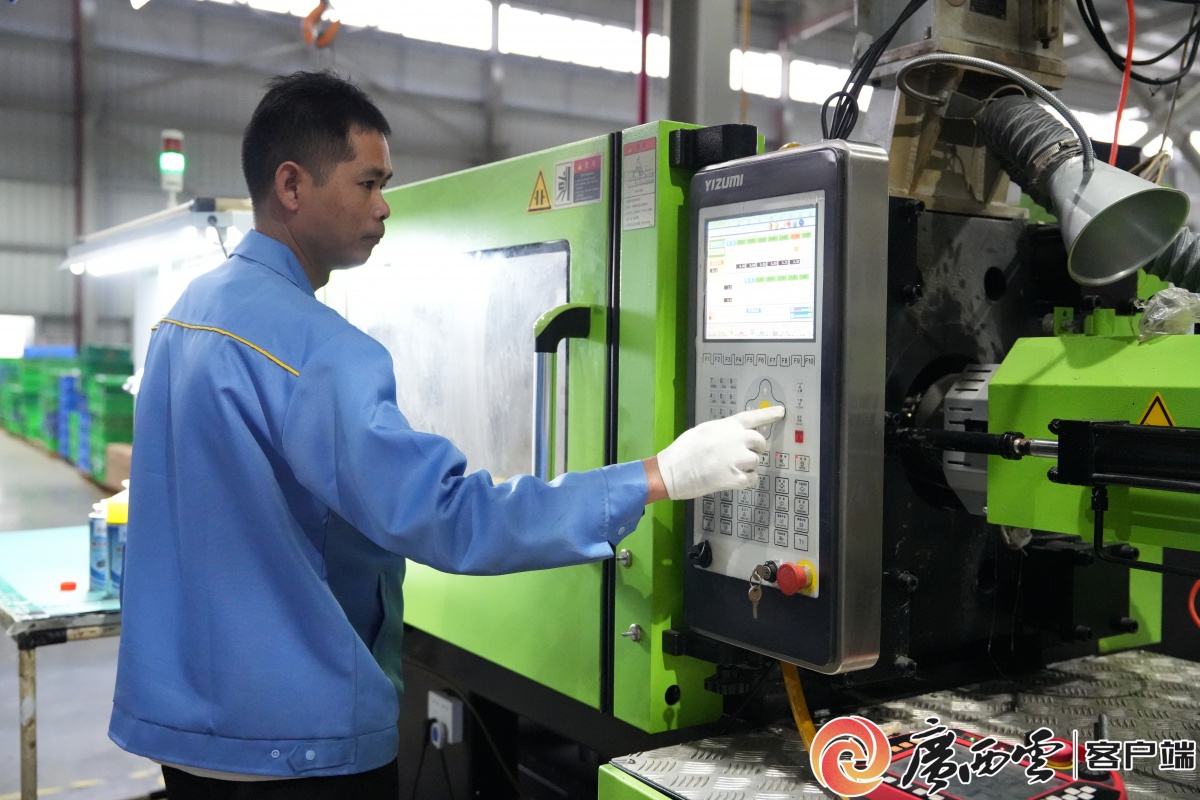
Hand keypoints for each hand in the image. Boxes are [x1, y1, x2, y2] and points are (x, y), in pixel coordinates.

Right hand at [655, 406, 784, 499]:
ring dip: (747, 466)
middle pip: (760, 442)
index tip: (781, 412)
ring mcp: (737, 459)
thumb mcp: (704, 431)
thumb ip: (723, 432)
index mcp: (726, 426)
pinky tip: (731, 479)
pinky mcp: (736, 478)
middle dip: (755, 449)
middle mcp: (736, 439)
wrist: (672, 471)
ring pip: (756, 461)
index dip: (768, 414)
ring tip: (729, 468)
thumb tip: (737, 437)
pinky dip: (746, 480)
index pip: (752, 417)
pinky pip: (753, 478)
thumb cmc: (683, 451)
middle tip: (741, 456)